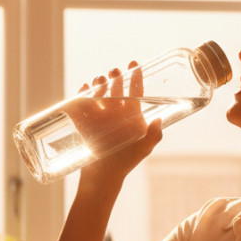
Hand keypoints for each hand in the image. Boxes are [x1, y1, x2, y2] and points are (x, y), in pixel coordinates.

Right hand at [68, 62, 162, 186]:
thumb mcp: (144, 149)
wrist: (103, 176)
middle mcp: (117, 112)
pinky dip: (82, 94)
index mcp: (132, 115)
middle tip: (114, 72)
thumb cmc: (126, 162)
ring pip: (99, 93)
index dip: (136, 77)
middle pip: (116, 88)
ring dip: (99, 84)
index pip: (136, 91)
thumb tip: (158, 121)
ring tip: (99, 81)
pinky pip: (82, 103)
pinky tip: (84, 89)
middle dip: (115, 78)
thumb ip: (154, 136)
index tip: (134, 64)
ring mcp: (100, 116)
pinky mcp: (85, 121)